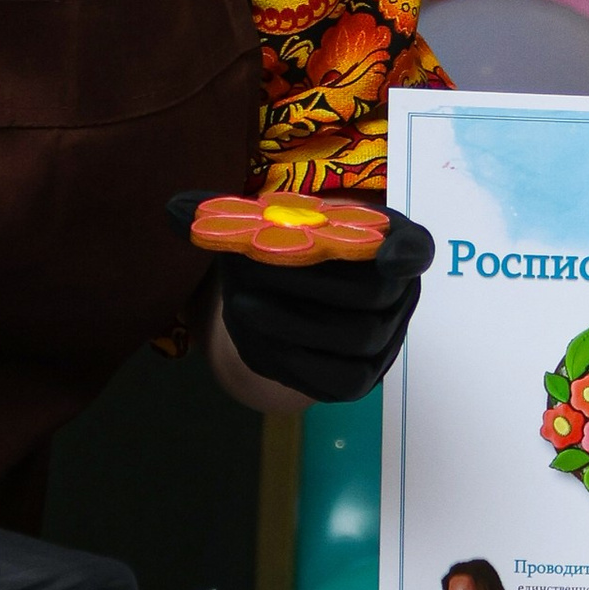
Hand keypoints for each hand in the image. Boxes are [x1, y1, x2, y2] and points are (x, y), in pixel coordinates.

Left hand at [172, 194, 431, 405]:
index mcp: (391, 244)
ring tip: (243, 307)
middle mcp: (400, 295)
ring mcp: (384, 343)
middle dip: (314, 282)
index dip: (405, 253)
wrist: (281, 307)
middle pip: (372, 296)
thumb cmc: (283, 251)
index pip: (415, 248)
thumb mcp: (266, 224)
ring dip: (295, 322)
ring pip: (353, 338)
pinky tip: (251, 338)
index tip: (388, 255)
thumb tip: (173, 209)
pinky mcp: (358, 380)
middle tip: (257, 270)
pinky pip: (334, 376)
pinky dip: (293, 357)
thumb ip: (230, 215)